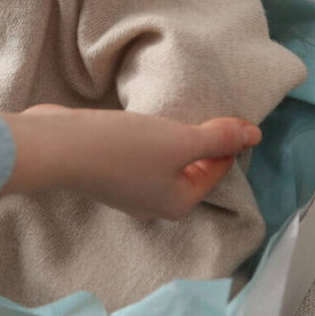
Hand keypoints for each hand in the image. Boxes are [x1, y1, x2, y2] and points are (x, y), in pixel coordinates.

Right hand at [0, 105, 260, 220]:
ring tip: (175, 113)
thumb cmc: (124, 148)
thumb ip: (218, 137)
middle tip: (207, 111)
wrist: (59, 147)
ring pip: (164, 163)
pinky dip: (148, 140)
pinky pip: (139, 156)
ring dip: (172, 141)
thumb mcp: (180, 140)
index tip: (232, 115)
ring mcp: (127, 190)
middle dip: (200, 144)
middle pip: (190, 170)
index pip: (217, 172)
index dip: (228, 142)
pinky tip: (143, 121)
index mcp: (178, 203)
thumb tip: (256, 134)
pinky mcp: (106, 171)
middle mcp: (153, 204)